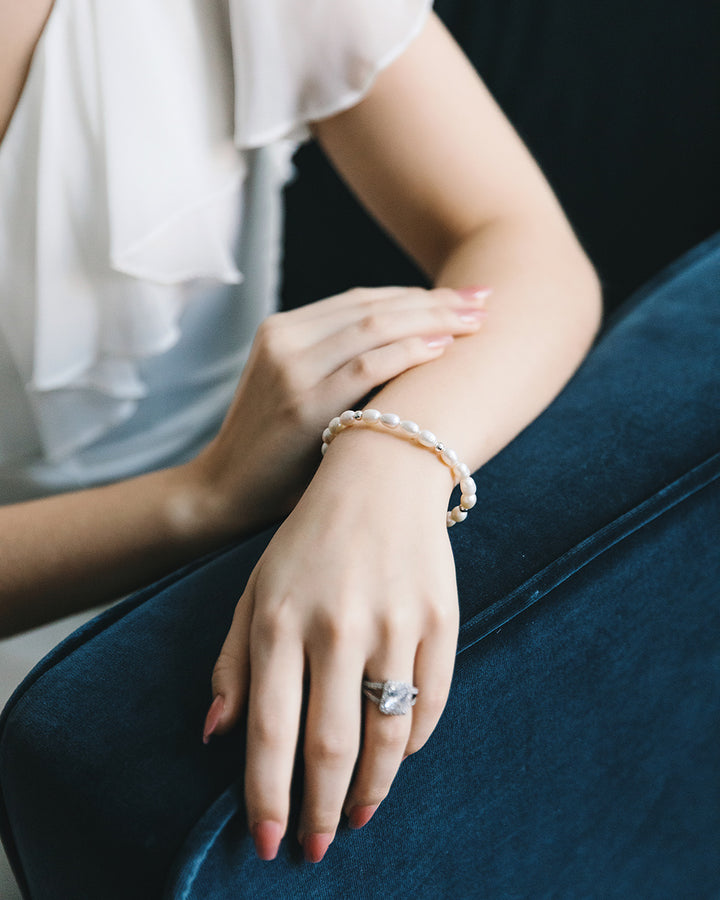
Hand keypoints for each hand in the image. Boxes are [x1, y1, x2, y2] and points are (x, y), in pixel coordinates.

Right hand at [186, 286, 487, 534]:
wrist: (224, 491)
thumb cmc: (275, 450)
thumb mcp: (298, 391)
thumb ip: (337, 365)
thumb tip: (413, 352)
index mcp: (283, 330)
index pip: (363, 300)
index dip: (416, 295)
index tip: (460, 297)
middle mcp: (284, 338)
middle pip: (374, 305)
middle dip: (434, 300)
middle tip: (484, 298)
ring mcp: (290, 366)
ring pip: (374, 326)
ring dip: (431, 318)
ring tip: (477, 318)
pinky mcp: (300, 401)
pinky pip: (366, 365)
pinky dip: (408, 352)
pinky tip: (443, 348)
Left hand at [203, 431, 459, 861]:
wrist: (381, 476)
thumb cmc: (307, 540)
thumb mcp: (254, 590)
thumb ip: (232, 663)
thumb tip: (215, 737)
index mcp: (280, 620)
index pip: (271, 732)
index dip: (267, 797)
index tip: (268, 842)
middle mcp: (338, 627)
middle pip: (331, 747)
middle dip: (322, 811)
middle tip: (317, 847)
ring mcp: (395, 623)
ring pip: (387, 736)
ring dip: (373, 791)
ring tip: (360, 817)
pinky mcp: (440, 619)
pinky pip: (431, 703)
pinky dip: (414, 743)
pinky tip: (397, 759)